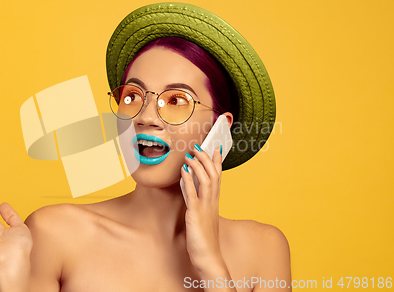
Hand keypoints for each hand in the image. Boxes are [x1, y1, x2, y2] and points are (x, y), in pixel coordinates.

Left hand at [182, 145, 226, 275]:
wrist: (209, 258)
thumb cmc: (205, 239)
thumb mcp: (203, 216)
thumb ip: (199, 202)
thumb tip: (191, 187)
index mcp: (215, 202)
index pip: (218, 176)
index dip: (217, 161)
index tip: (215, 147)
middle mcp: (212, 202)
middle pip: (213, 174)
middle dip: (205, 158)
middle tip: (198, 146)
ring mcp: (205, 208)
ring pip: (206, 180)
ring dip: (197, 165)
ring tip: (190, 154)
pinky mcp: (196, 215)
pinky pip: (193, 194)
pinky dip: (188, 181)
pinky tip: (184, 171)